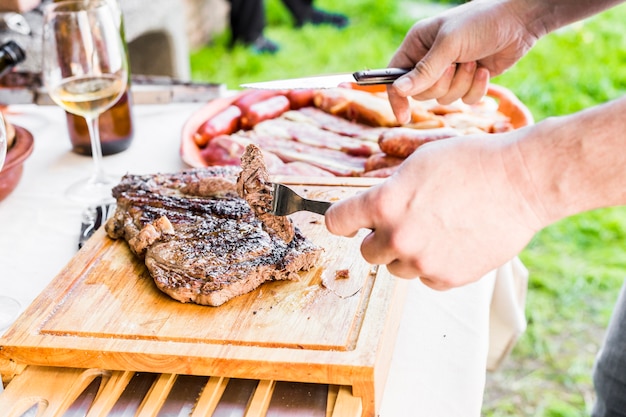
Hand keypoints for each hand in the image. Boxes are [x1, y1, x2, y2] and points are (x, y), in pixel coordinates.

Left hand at [325, 132, 542, 289]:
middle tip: (404, 222)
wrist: (521, 181)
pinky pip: (426, 278)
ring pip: (397, 268)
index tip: (349, 221)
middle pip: (366, 252)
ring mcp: (423, 262)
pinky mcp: (448, 278)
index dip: (343, 219)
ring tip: (436, 230)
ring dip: (407, 254)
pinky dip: (434, 265)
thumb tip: (373, 212)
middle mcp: (398, 237)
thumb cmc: (471, 162)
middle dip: (379, 238)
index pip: (337, 221)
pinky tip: (454, 242)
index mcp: (384, 204)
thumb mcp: (418, 164)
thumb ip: (388, 191)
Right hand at [387, 0, 538, 123]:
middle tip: (455, 66)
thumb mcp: (449, 44)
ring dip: (461, 84)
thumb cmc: (481, 22)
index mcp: (417, 44)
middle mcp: (429, 59)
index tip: (403, 116)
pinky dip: (476, 89)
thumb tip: (399, 90)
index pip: (395, 75)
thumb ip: (424, 70)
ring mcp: (449, 71)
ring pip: (444, 98)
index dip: (396, 96)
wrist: (519, 21)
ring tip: (474, 63)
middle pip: (422, 93)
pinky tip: (484, 70)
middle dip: (441, 84)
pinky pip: (464, 99)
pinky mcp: (468, 80)